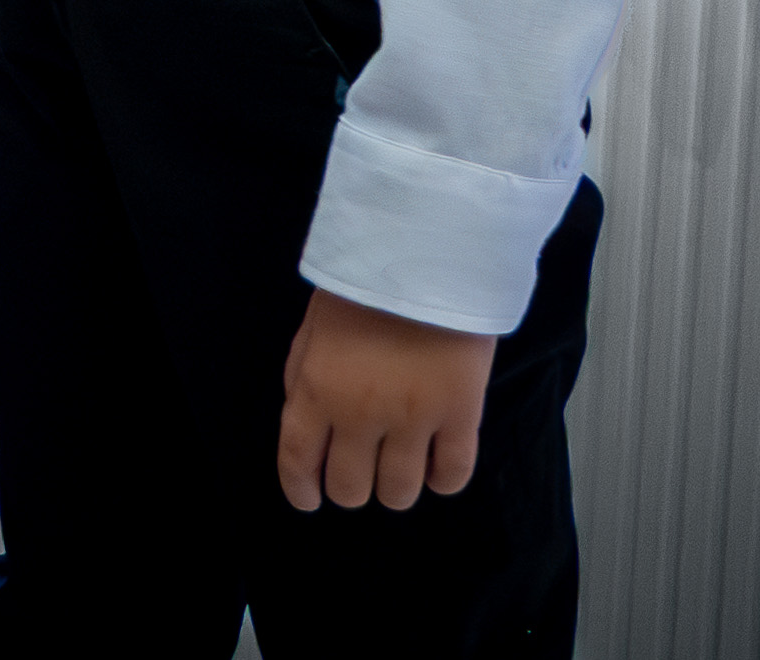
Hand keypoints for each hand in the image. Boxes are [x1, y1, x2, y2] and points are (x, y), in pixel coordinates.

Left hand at [275, 288, 494, 510]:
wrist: (424, 258)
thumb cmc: (362, 289)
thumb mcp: (310, 333)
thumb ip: (304, 383)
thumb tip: (308, 428)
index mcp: (316, 392)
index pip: (298, 462)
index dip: (301, 490)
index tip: (309, 500)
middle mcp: (359, 416)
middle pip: (351, 488)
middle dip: (351, 489)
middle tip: (360, 473)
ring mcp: (413, 420)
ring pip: (400, 492)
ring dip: (396, 489)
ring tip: (399, 469)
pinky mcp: (461, 416)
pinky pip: (453, 475)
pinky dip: (443, 481)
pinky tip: (437, 466)